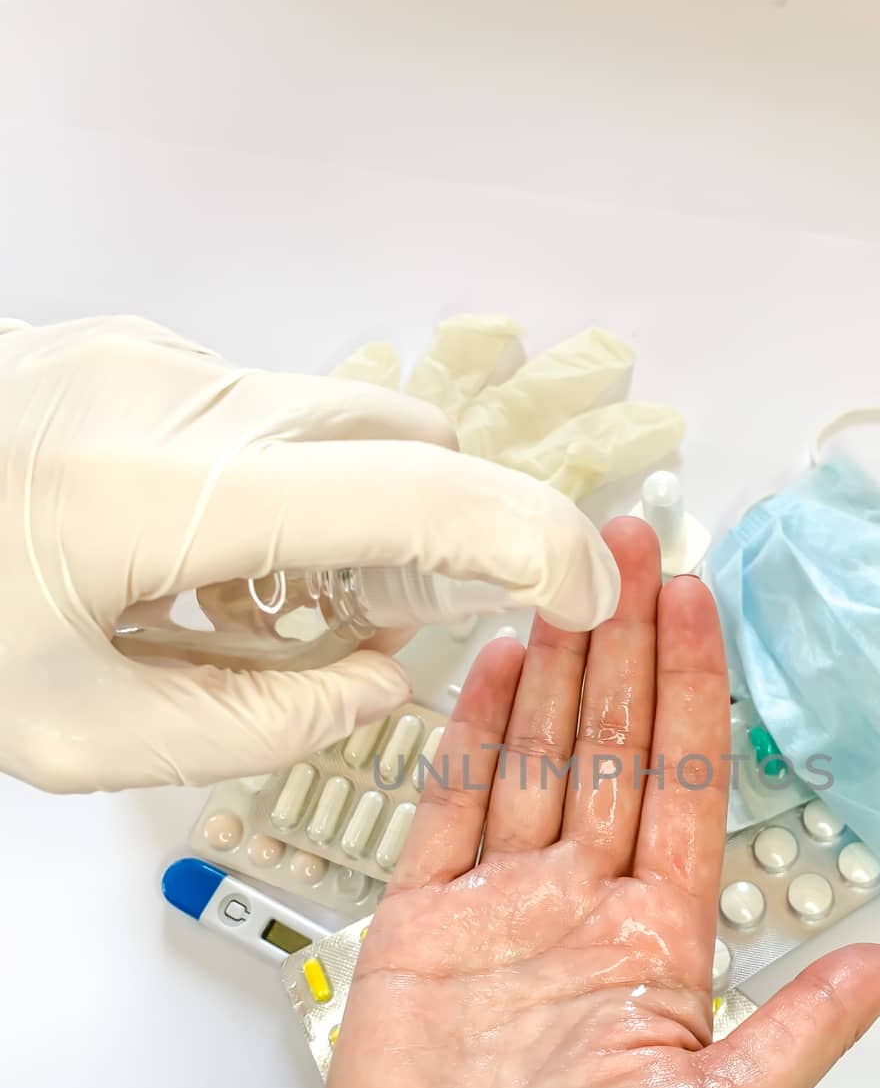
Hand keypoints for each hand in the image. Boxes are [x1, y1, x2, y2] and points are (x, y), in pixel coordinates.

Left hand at [0, 315, 620, 791]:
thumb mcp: (78, 732)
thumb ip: (257, 725)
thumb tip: (374, 686)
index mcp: (154, 493)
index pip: (409, 494)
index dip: (528, 539)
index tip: (591, 582)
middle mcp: (170, 395)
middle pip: (395, 443)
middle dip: (431, 541)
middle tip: (380, 634)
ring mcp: (149, 358)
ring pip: (334, 427)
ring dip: (347, 524)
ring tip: (254, 616)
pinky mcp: (133, 356)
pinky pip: (264, 418)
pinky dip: (281, 497)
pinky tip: (205, 568)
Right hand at [294, 517, 879, 1087]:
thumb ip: (802, 1026)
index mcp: (662, 942)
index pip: (690, 785)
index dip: (697, 688)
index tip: (699, 600)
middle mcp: (584, 909)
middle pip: (615, 750)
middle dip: (627, 645)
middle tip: (632, 540)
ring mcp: (502, 908)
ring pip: (537, 758)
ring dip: (556, 666)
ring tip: (569, 573)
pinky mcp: (424, 922)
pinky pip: (449, 806)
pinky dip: (471, 732)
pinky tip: (494, 664)